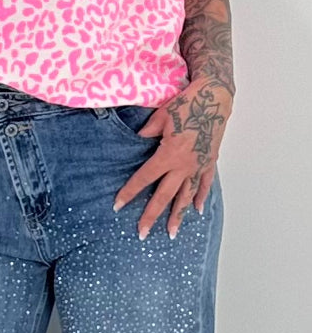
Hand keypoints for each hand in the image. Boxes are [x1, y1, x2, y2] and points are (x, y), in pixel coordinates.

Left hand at [112, 78, 232, 238]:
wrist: (215, 98)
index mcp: (168, 154)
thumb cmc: (187, 104)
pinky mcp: (209, 163)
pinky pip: (204, 185)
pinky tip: (196, 210)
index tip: (118, 205)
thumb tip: (137, 140)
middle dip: (151, 216)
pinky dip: (200, 198)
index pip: (144, 178)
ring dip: (177, 216)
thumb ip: (147, 132)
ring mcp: (198, 166)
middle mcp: (183, 165)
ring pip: (185, 197)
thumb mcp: (161, 116)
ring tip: (170, 233)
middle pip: (164, 196)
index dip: (129, 192)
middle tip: (142, 233)